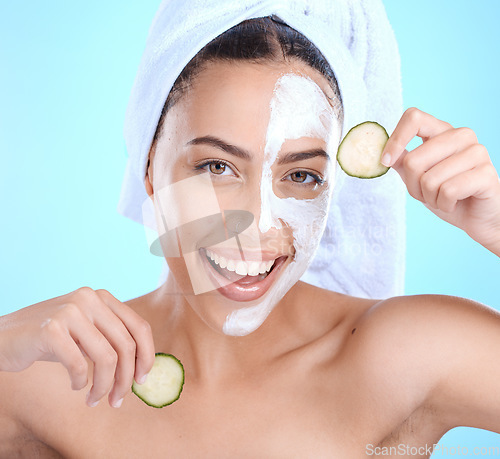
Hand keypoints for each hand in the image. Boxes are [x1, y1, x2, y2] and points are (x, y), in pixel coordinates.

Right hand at [0, 287, 154, 407]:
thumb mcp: (87, 332)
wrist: (4, 336)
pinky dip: (80, 382)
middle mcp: (90, 298)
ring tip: (95, 399)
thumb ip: (112, 340)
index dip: (147, 356)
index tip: (142, 380)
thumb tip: (143, 368)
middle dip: (125, 379)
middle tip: (117, 399)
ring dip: (104, 386)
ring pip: (106, 357)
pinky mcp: (51, 329)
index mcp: (103, 297)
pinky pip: (79, 365)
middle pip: (126, 345)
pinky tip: (75, 386)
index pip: (140, 327)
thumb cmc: (52, 339)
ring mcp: (71, 311)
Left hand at [382, 107, 499, 255]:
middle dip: (413, 186)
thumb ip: (401, 160)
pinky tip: (454, 203)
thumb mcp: (417, 176)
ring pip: (429, 179)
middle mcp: (461, 135)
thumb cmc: (445, 194)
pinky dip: (444, 204)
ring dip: (429, 198)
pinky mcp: (486, 173)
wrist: (475, 216)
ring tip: (442, 197)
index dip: (395, 140)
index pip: (413, 117)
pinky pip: (448, 191)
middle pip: (413, 159)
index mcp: (441, 131)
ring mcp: (476, 152)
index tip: (386, 161)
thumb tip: (378, 150)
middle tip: (427, 193)